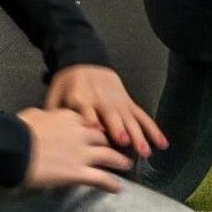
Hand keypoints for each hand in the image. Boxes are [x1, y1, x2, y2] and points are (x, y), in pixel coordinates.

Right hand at [18, 108, 130, 191]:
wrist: (13, 148)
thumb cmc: (16, 131)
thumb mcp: (32, 115)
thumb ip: (44, 116)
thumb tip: (43, 117)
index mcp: (68, 117)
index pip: (88, 121)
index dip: (95, 127)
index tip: (100, 130)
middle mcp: (80, 133)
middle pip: (102, 137)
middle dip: (110, 142)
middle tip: (117, 147)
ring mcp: (81, 153)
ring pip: (108, 155)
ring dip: (119, 161)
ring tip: (126, 164)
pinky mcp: (78, 172)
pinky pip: (101, 178)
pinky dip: (111, 184)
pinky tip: (118, 188)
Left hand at [45, 64, 167, 158]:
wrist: (84, 60)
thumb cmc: (67, 83)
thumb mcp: (53, 96)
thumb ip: (53, 114)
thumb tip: (49, 133)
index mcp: (80, 98)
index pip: (86, 110)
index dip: (92, 120)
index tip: (97, 132)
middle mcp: (101, 100)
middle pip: (112, 115)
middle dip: (119, 129)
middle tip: (125, 143)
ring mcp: (118, 101)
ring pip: (130, 119)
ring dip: (138, 135)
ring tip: (146, 150)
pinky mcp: (128, 102)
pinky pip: (142, 116)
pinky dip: (153, 129)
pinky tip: (161, 142)